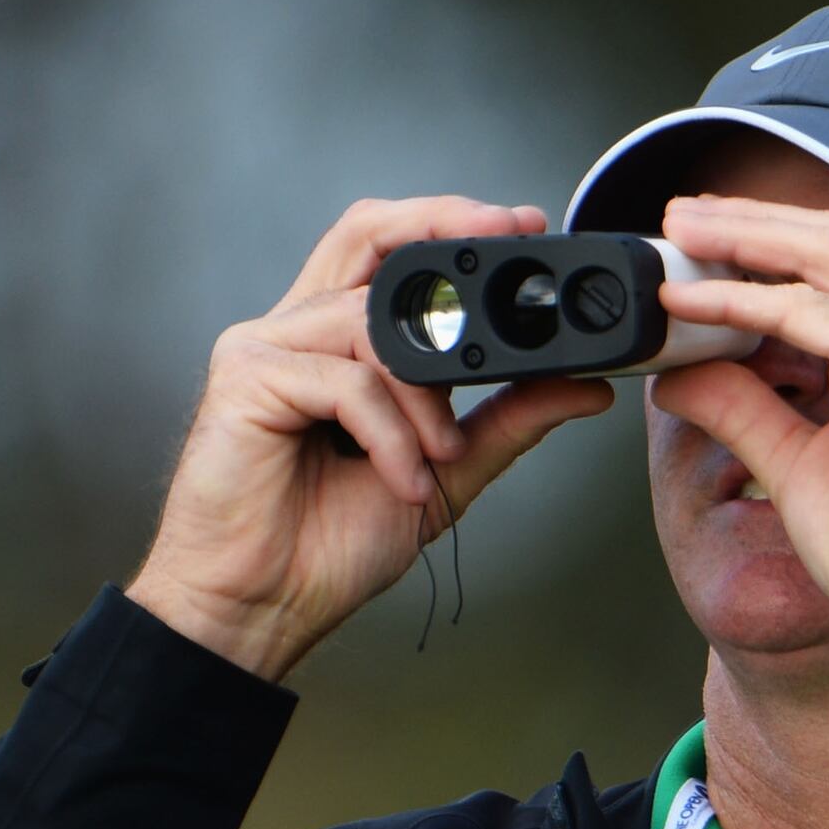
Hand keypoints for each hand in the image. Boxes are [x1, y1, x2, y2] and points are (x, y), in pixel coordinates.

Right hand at [126, 200, 612, 679]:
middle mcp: (299, 328)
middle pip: (366, 234)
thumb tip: (584, 387)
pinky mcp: (243, 376)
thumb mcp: (446, 472)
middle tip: (510, 240)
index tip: (526, 226)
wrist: (264, 604)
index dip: (453, 225)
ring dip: (428, 398)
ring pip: (373, 327)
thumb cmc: (329, 542)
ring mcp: (264, 345)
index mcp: (341, 343)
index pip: (392, 251)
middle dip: (443, 227)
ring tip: (441, 460)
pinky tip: (404, 482)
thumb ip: (506, 421)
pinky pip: (346, 381)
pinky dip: (391, 435)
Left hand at [645, 194, 828, 620]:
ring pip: (828, 254)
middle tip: (686, 216)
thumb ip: (744, 406)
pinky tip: (691, 303)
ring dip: (746, 236)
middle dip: (757, 220)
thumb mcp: (796, 461)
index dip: (781, 242)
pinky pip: (806, 313)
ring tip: (683, 231)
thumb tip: (680, 374)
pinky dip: (741, 300)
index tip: (715, 240)